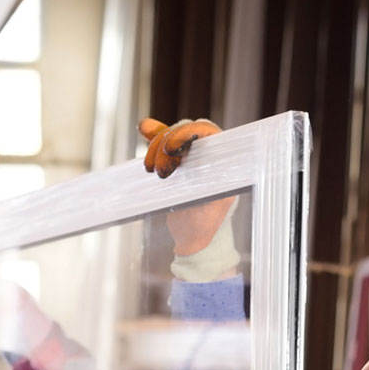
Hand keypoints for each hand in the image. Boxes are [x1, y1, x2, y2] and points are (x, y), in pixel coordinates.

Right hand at [138, 118, 238, 278]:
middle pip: (185, 131)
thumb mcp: (207, 209)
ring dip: (155, 146)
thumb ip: (206, 189)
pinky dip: (154, 138)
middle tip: (157, 170)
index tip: (170, 149)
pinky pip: (164, 144)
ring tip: (149, 169)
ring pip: (171, 136)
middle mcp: (210, 153)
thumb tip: (208, 170)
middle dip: (166, 144)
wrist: (192, 240)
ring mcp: (193, 156)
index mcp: (224, 161)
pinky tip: (144, 129)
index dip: (186, 133)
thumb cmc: (204, 228)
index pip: (206, 132)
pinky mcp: (179, 161)